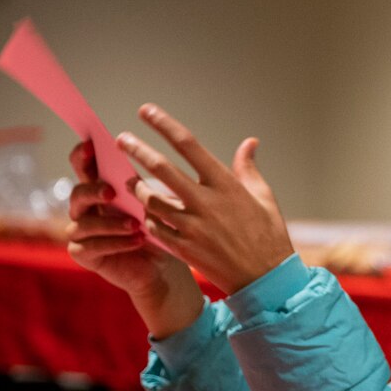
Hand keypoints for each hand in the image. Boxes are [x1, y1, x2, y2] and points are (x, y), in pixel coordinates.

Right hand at [66, 140, 202, 338]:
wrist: (164, 265)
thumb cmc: (161, 228)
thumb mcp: (159, 202)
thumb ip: (150, 183)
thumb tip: (156, 159)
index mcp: (101, 188)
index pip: (83, 167)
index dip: (82, 156)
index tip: (91, 146)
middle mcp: (86, 208)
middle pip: (77, 193)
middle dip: (92, 190)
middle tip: (112, 191)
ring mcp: (81, 233)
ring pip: (81, 223)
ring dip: (109, 223)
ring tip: (135, 224)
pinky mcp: (85, 255)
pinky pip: (90, 247)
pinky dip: (114, 242)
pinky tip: (136, 240)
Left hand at [115, 104, 293, 296]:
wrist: (264, 278)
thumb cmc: (268, 235)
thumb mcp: (264, 197)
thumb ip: (249, 168)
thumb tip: (250, 142)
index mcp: (226, 184)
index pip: (190, 145)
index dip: (165, 125)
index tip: (147, 112)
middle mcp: (206, 202)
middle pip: (161, 169)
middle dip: (137, 150)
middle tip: (121, 139)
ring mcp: (192, 227)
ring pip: (151, 200)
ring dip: (136, 188)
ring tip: (129, 181)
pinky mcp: (183, 248)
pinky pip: (154, 228)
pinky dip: (147, 218)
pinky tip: (146, 213)